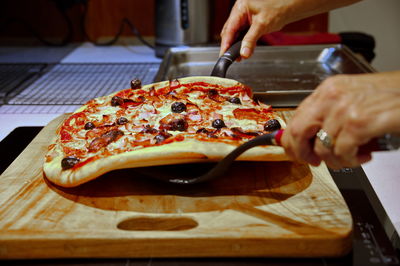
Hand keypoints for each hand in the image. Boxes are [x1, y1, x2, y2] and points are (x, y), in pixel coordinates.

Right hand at [219, 0, 360, 58]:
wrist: (291, 5)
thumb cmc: (279, 7)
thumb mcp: (262, 25)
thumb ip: (250, 40)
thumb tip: (243, 53)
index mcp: (240, 8)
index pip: (229, 29)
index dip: (225, 44)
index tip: (223, 55)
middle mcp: (240, 11)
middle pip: (230, 31)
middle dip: (230, 45)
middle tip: (232, 58)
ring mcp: (245, 16)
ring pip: (236, 33)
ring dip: (237, 45)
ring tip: (239, 56)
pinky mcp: (250, 21)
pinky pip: (243, 33)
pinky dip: (243, 42)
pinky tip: (245, 50)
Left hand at [281, 71, 399, 168]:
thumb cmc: (391, 96)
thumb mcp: (353, 98)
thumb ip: (329, 114)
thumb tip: (309, 139)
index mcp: (328, 89)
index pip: (296, 118)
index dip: (292, 141)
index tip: (298, 153)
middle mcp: (332, 96)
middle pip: (298, 132)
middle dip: (303, 153)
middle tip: (315, 162)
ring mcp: (344, 109)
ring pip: (322, 148)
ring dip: (336, 161)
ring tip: (352, 157)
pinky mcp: (359, 123)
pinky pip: (341, 153)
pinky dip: (351, 161)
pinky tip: (364, 155)